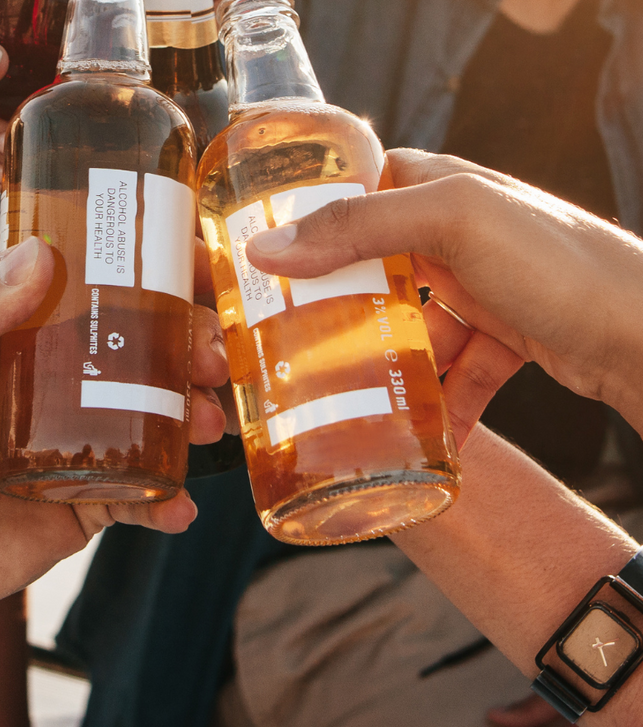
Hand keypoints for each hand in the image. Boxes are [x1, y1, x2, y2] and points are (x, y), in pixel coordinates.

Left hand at [0, 238, 225, 726]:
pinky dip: (168, 505)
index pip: (105, 290)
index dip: (157, 270)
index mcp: (33, 342)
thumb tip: (36, 255)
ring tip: (205, 420)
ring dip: (194, 416)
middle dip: (194, 347)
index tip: (198, 259)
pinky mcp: (89, 508)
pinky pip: (143, 502)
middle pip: (149, 354)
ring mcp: (84, 449)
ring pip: (159, 422)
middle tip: (213, 354)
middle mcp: (66, 389)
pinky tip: (181, 507)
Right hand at [242, 149, 642, 441]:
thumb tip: (268, 246)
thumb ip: (362, 228)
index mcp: (443, 189)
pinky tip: (422, 436)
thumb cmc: (562, 267)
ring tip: (348, 406)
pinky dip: (438, 407)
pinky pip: (453, 375)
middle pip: (374, 270)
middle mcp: (461, 234)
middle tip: (290, 347)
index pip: (358, 191)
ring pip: (410, 331)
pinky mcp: (504, 338)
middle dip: (335, 311)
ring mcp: (483, 288)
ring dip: (385, 371)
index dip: (310, 223)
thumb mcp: (455, 225)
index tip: (265, 264)